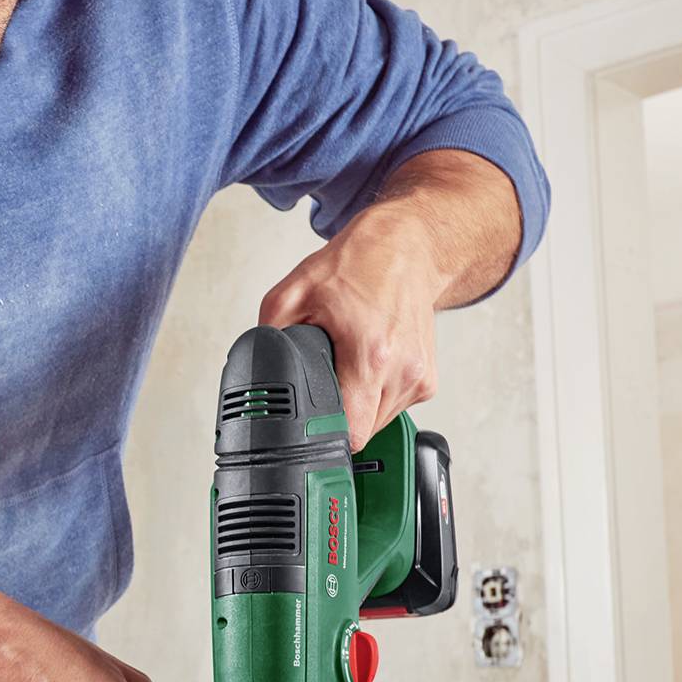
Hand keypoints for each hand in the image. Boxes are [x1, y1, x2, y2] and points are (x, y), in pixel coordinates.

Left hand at [257, 198, 449, 444]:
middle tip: (325, 380)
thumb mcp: (294, 291)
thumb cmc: (360, 263)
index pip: (351, 432)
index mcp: (371, 354)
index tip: (309, 431)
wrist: (408, 246)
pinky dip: (375, 395)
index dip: (324, 436)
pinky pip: (393, 407)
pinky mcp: (428, 380)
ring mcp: (420, 378)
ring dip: (358, 405)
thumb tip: (252, 370)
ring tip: (349, 364)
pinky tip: (369, 364)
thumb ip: (268, 335)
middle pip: (362, 432)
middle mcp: (403, 370)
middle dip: (336, 414)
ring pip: (378, 423)